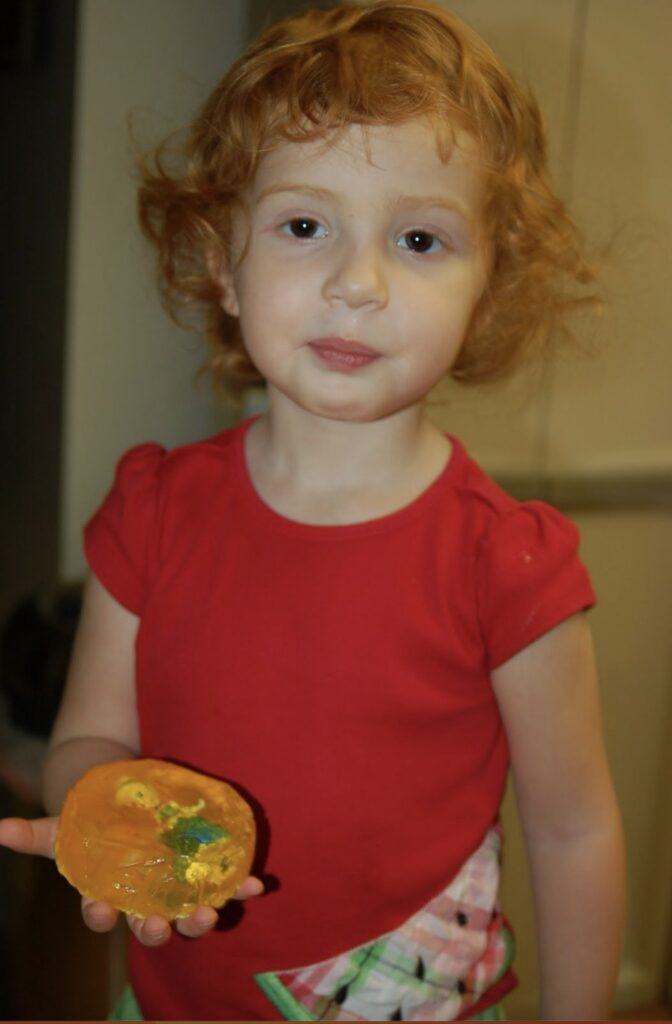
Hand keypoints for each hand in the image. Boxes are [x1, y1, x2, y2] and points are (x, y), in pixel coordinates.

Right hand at [0, 815, 263, 945]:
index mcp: (108, 892)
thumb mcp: (66, 826)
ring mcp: (176, 888)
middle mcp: (144, 899)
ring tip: (213, 912)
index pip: (100, 912)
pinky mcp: (204, 872)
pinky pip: (225, 885)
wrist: (128, 806)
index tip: (101, 909)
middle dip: (159, 929)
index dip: (100, 914)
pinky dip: (241, 887)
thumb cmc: (93, 824)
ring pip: (189, 913)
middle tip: (165, 926)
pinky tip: (257, 886)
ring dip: (203, 916)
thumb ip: (36, 833)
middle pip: (151, 924)